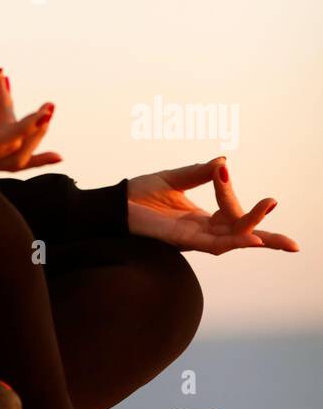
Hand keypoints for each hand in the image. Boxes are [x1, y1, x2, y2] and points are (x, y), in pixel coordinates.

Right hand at [0, 70, 61, 178]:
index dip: (19, 128)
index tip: (41, 111)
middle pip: (8, 153)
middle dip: (31, 127)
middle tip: (49, 104)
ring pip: (10, 159)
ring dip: (31, 136)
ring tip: (47, 111)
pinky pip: (6, 165)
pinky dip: (32, 158)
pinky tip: (57, 156)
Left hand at [127, 157, 299, 254]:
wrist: (113, 204)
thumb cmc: (139, 195)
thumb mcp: (173, 178)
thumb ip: (199, 172)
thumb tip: (224, 162)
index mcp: (201, 219)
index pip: (231, 212)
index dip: (233, 192)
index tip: (224, 168)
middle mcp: (201, 231)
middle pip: (241, 236)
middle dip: (267, 237)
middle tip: (295, 246)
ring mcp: (193, 238)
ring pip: (232, 239)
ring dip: (254, 231)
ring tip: (274, 229)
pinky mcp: (183, 240)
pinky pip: (215, 244)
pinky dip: (236, 242)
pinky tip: (254, 240)